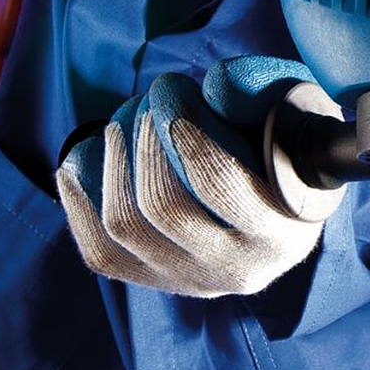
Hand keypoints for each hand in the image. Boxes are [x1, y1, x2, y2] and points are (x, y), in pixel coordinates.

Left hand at [56, 57, 341, 296]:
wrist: (285, 201)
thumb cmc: (287, 146)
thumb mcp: (292, 114)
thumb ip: (261, 94)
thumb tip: (214, 86)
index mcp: (283, 235)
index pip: (219, 186)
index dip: (183, 129)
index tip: (173, 87)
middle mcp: (240, 271)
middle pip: (163, 209)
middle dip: (143, 142)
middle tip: (146, 100)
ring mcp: (194, 282)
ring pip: (124, 228)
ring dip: (112, 164)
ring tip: (119, 124)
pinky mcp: (158, 282)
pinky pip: (100, 251)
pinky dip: (80, 204)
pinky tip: (78, 165)